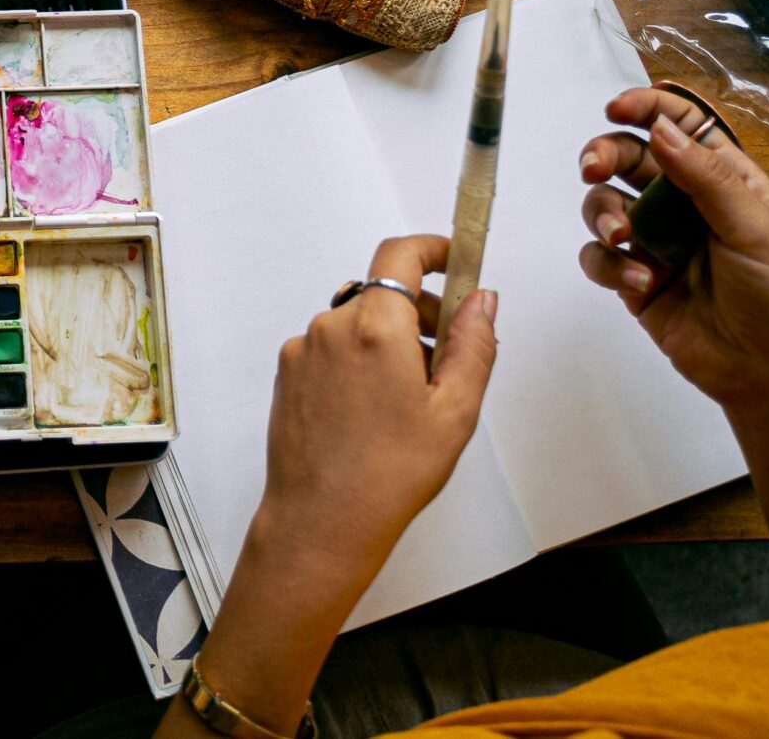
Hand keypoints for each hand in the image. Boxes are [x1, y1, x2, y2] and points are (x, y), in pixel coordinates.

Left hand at [249, 234, 498, 596]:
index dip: (432, 249)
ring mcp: (302, 350)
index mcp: (374, 329)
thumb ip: (474, 344)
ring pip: (356, 322)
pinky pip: (331, 348)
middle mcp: (329, 327)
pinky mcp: (286, 373)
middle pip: (381, 293)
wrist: (322, 520)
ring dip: (389, 339)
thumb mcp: (454, 410)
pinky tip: (375, 409)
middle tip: (451, 354)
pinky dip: (358, 360)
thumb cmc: (391, 473)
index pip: (399, 255)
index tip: (455, 260)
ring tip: (413, 396)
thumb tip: (482, 298)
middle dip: (422, 311)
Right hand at [579, 86, 768, 415]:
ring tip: (621, 237)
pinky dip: (607, 264)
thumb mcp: (756, 229)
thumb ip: (706, 178)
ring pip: (603, 205)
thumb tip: (660, 129)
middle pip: (628, 158)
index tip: (617, 109)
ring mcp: (656, 242)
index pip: (680, 126)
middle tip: (592, 168)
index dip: (647, 109)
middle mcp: (684, 204)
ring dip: (602, 214)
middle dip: (603, 155)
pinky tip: (639, 283)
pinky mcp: (633, 280)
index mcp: (725, 180)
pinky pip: (597, 258)